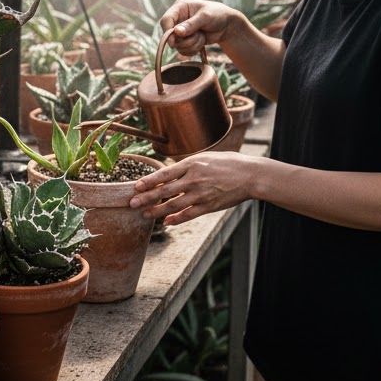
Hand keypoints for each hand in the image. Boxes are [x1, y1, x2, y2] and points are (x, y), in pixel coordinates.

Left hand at [129, 151, 256, 224]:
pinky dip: (176, 219)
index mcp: (192, 164)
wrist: (249, 175)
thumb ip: (187, 166)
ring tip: (145, 214)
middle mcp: (194, 179)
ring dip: (157, 210)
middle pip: (165, 190)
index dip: (149, 181)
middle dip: (147, 198)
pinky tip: (166, 222)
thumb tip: (168, 173)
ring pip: (174, 204)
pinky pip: (189, 214)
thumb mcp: (204, 158)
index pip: (165, 173)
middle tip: (132, 203)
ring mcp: (201, 194)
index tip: (136, 186)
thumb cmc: (226, 163)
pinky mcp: (209, 206)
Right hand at [159, 0, 235, 57]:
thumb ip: (191, 24)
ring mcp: (181, 31)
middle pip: (170, 36)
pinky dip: (193, 49)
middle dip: (185, 40)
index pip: (166, 20)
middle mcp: (177, 19)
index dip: (167, 32)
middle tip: (198, 35)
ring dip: (191, 44)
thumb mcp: (205, 17)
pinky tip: (201, 42)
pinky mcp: (185, 41)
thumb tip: (176, 32)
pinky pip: (183, 51)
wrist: (227, 25)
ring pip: (177, 45)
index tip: (173, 42)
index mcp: (179, 7)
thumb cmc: (217, 15)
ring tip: (202, 37)